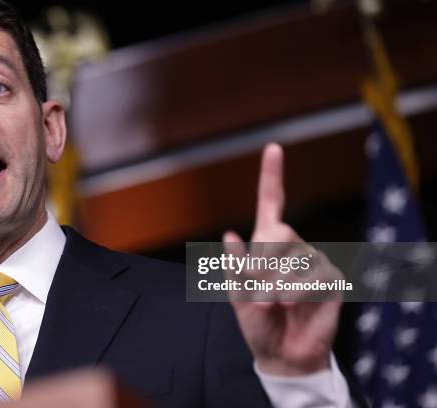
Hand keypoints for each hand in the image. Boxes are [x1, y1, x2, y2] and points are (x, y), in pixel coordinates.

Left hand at [224, 143, 341, 375]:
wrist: (283, 354)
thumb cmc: (258, 323)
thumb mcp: (238, 298)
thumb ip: (235, 270)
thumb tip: (229, 236)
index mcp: (266, 245)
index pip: (271, 204)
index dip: (271, 176)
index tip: (274, 148)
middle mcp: (292, 247)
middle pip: (279, 230)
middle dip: (263, 262)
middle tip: (258, 288)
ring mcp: (313, 261)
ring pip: (294, 255)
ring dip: (276, 283)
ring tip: (274, 302)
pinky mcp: (330, 279)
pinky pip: (314, 275)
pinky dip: (296, 291)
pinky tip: (292, 303)